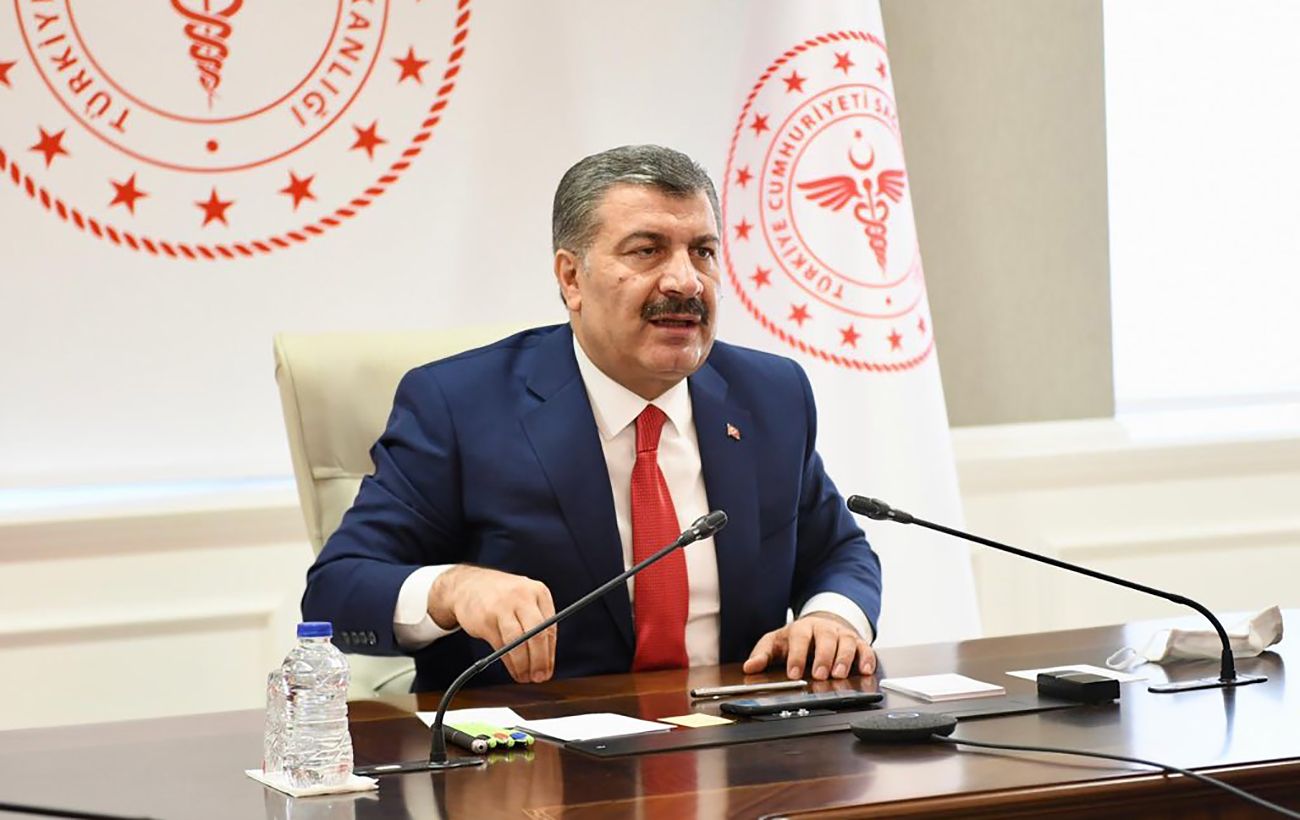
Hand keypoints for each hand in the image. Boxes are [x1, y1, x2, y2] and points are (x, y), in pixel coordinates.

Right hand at [428, 565, 556, 683]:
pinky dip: (508, 662)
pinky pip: (500, 646)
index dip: (550, 654)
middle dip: (539, 661)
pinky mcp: (485, 619)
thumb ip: (538, 625)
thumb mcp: (525, 601)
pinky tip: (512, 669)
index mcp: (538, 592)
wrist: (468, 585)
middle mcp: (522, 596)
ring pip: (517, 642)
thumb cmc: (503, 598)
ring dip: (522, 665)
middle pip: (537, 634)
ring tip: (524, 677)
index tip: (548, 670)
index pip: (550, 628)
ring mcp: (502, 606)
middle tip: (539, 677)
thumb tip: (546, 660)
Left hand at [742, 612, 875, 680]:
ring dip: (844, 659)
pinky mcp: (857, 642)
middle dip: (823, 657)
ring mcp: (841, 634)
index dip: (797, 656)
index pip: (799, 638)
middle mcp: (823, 629)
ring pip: (846, 643)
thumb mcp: (776, 643)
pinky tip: (865, 669)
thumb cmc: (797, 638)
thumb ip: (763, 654)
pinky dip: (866, 658)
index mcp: (802, 628)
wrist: (821, 624)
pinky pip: (865, 648)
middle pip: (825, 638)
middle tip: (819, 674)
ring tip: (839, 674)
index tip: (794, 673)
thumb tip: (750, 667)